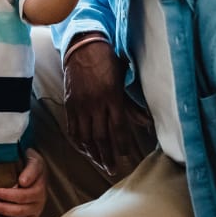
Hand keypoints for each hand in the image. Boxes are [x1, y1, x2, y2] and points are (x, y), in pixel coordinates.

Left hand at [0, 148, 45, 216]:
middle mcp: (40, 202)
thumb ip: (31, 169)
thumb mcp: (33, 158)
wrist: (32, 164)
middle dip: (3, 209)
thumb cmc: (29, 161)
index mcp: (39, 188)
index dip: (8, 195)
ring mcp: (36, 211)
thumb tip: (23, 182)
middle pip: (22, 210)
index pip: (24, 195)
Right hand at [63, 36, 150, 175]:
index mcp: (111, 96)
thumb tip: (146, 122)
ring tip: (100, 164)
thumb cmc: (107, 61)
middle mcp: (94, 103)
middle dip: (107, 156)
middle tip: (112, 169)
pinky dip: (78, 142)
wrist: (82, 47)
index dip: (122, 144)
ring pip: (86, 136)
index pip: (118, 128)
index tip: (126, 156)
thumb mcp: (123, 79)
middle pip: (101, 137)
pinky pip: (72, 128)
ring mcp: (80, 105)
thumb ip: (132, 104)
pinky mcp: (69, 104)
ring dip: (93, 153)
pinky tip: (84, 150)